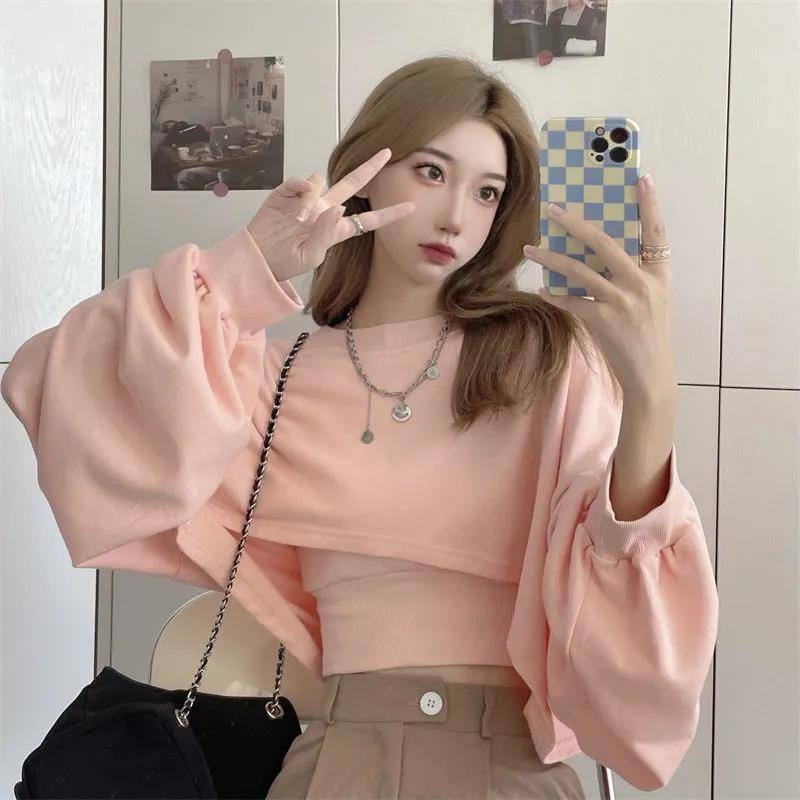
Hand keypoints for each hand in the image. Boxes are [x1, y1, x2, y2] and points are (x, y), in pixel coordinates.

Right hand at [246, 148, 414, 282]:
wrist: (256, 259)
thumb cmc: (284, 263)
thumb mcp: (311, 256)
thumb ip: (327, 234)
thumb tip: (339, 208)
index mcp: (336, 230)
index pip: (368, 220)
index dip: (388, 213)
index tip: (411, 207)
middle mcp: (325, 210)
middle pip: (352, 185)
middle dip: (369, 168)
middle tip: (387, 152)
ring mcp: (307, 200)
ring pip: (322, 183)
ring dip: (313, 200)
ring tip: (297, 222)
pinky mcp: (288, 192)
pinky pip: (302, 181)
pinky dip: (301, 191)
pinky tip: (293, 208)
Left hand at [523, 174, 675, 399]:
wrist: (649, 373)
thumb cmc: (648, 334)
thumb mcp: (652, 299)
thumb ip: (633, 275)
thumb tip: (598, 255)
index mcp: (657, 273)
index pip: (656, 231)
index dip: (650, 204)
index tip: (641, 178)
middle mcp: (641, 282)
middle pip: (604, 242)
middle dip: (575, 223)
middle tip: (552, 210)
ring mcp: (621, 301)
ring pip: (579, 270)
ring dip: (550, 257)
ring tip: (530, 249)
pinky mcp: (603, 320)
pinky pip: (571, 301)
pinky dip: (554, 295)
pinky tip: (542, 290)